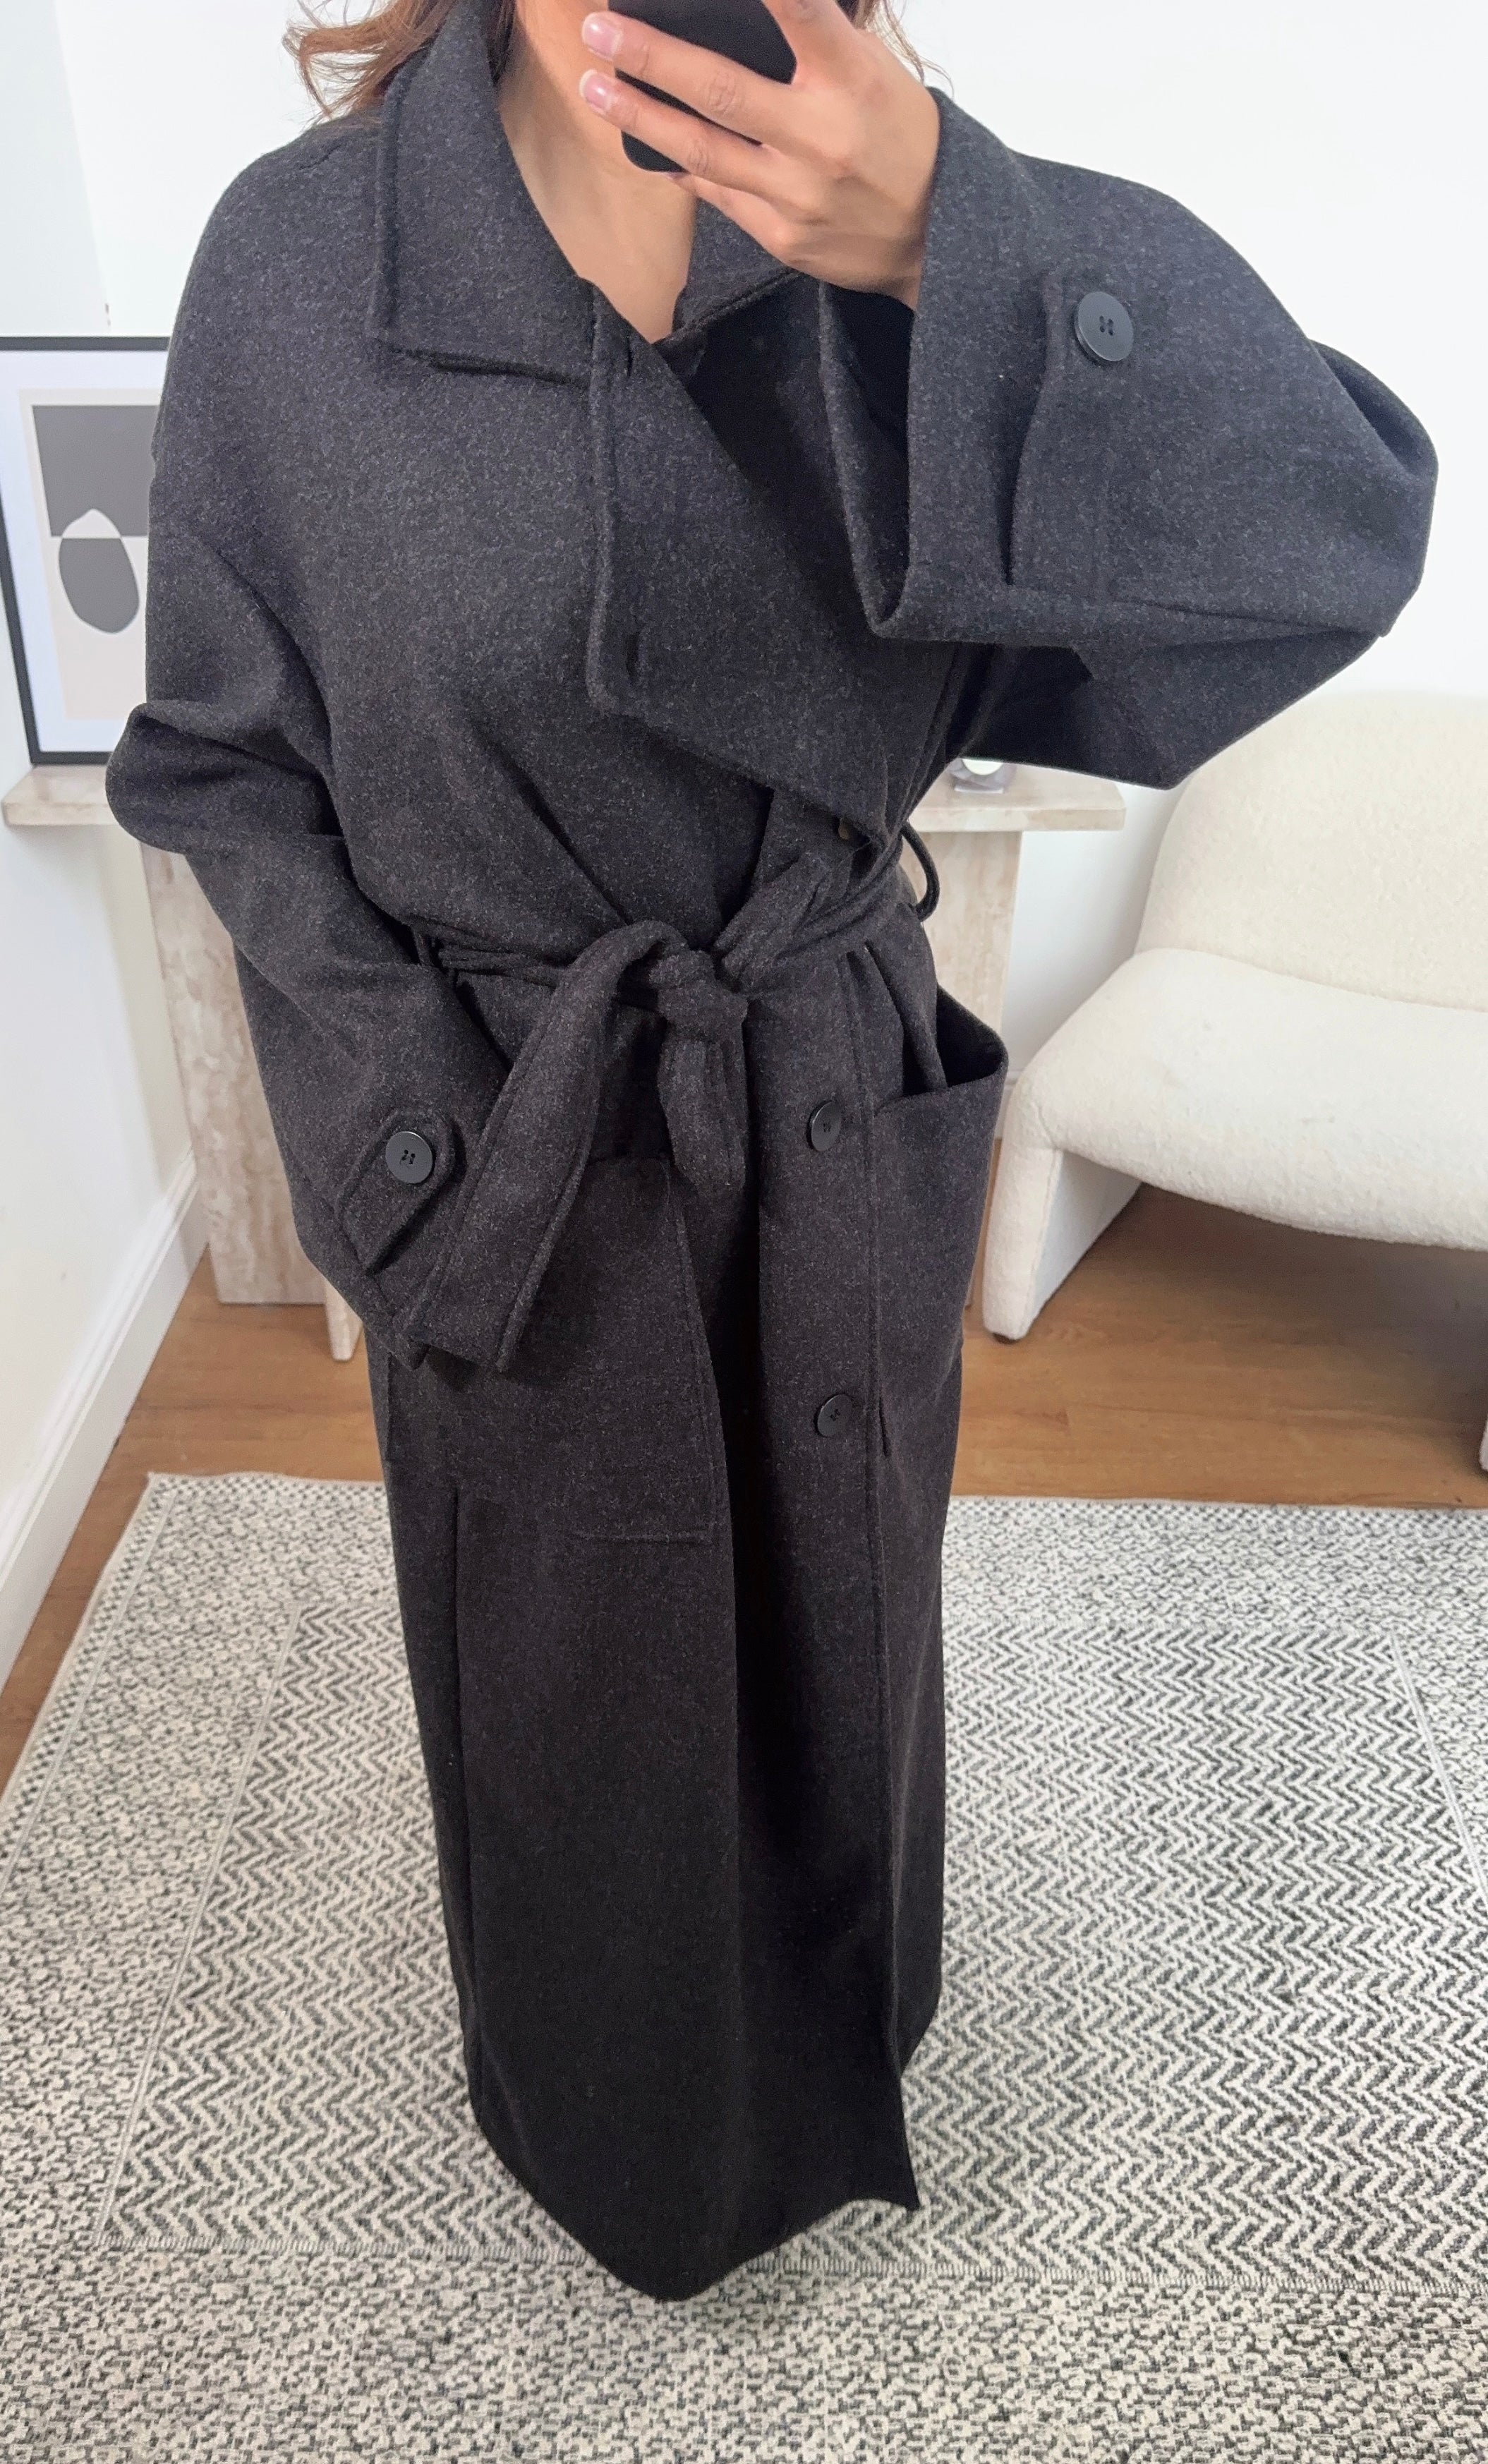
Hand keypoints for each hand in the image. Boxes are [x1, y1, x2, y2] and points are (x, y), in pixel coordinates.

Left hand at [577, 0, 940, 306]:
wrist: (935, 239)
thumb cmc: (899, 139)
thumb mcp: (874, 74)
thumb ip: (816, 43)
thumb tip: (742, 13)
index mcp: (854, 81)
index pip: (804, 15)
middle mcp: (821, 137)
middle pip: (720, 90)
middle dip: (651, 57)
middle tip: (599, 30)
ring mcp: (797, 193)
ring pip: (701, 150)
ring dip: (639, 117)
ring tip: (595, 88)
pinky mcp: (782, 236)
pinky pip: (717, 193)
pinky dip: (678, 165)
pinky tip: (644, 143)